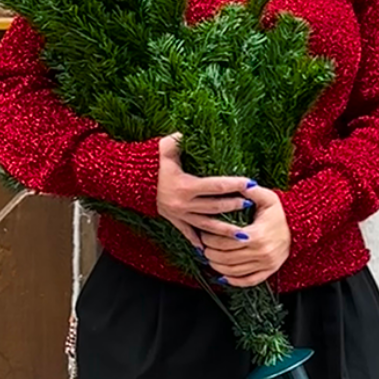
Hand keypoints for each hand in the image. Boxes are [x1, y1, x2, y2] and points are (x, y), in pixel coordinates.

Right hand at [153, 134, 258, 248]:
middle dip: (234, 205)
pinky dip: (198, 241)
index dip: (235, 184)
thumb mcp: (166, 146)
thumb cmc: (149, 160)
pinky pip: (187, 233)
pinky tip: (209, 250)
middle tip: (251, 203)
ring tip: (243, 235)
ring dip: (225, 230)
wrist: (126, 178)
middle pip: (215, 207)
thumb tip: (196, 127)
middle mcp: (183, 203)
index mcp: (185, 185)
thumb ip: (181, 138)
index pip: (217, 185)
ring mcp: (178, 214)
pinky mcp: (172, 219)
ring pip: (206, 225)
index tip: (251, 183)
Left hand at [199, 185, 290, 286]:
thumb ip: (249, 191)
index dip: (209, 238)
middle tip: (202, 245)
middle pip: (226, 257)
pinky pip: (248, 281)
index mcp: (257, 235)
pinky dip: (233, 280)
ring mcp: (266, 264)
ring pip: (233, 271)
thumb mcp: (267, 197)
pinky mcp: (269, 271)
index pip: (224, 241)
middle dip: (210, 252)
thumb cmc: (280, 212)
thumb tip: (235, 183)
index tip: (203, 233)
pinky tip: (223, 275)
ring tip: (209, 257)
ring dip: (217, 266)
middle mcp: (262, 252)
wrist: (300, 228)